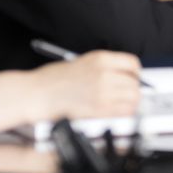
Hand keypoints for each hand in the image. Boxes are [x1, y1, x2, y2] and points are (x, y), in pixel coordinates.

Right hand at [0, 50, 141, 130]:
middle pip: (135, 82)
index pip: (132, 64)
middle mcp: (104, 73)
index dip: (135, 74)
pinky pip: (124, 112)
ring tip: (121, 105)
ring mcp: (103, 91)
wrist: (37, 93)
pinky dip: (124, 113)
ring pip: (133, 98)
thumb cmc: (52, 80)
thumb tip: (122, 76)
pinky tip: (116, 113)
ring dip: (130, 102)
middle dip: (133, 90)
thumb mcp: (81, 62)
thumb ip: (104, 67)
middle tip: (126, 95)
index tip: (132, 79)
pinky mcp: (98, 109)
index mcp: (100, 59)